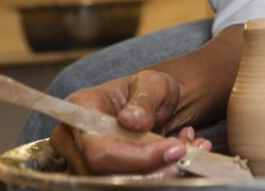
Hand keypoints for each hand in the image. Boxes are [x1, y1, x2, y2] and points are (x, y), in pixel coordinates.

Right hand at [49, 69, 212, 175]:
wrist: (155, 105)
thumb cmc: (148, 90)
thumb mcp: (153, 83)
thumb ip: (145, 99)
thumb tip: (132, 120)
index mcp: (79, 111)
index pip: (97, 150)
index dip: (135, 157)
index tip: (173, 148)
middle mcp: (75, 142)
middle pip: (105, 175)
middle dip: (152, 169)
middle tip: (185, 150)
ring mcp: (86, 163)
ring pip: (120, 184)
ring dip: (161, 174)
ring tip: (189, 149)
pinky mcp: (104, 175)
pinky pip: (132, 184)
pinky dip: (162, 175)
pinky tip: (181, 157)